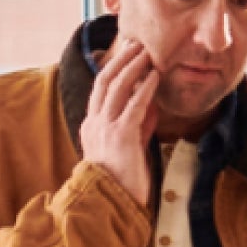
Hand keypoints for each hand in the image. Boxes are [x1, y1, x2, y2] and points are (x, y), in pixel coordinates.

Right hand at [80, 38, 159, 205]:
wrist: (110, 204)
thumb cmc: (123, 180)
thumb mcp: (129, 147)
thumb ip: (137, 126)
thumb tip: (149, 105)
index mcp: (92, 126)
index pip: (100, 89)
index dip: (113, 68)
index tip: (126, 53)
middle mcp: (94, 123)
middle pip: (104, 80)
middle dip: (120, 59)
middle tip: (135, 43)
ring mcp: (105, 129)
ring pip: (116, 87)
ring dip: (133, 67)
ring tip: (146, 52)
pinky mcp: (120, 137)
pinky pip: (133, 105)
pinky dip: (145, 88)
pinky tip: (155, 76)